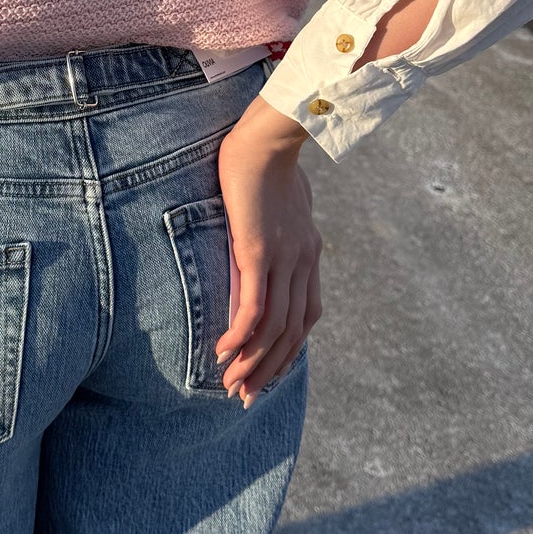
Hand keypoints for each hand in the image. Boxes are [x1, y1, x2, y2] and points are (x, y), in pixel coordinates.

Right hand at [214, 93, 322, 407]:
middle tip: (245, 396)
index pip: (306, 316)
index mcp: (309, 253)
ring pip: (274, 328)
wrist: (267, 138)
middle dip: (269, 369)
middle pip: (292, 332)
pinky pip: (253, 307)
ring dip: (252, 362)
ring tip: (230, 385)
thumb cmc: (268, 158)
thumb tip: (263, 225)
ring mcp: (283, 259)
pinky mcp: (258, 252)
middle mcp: (303, 262)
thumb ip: (277, 221)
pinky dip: (240, 336)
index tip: (266, 372)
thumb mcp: (280, 199)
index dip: (288, 349)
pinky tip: (223, 352)